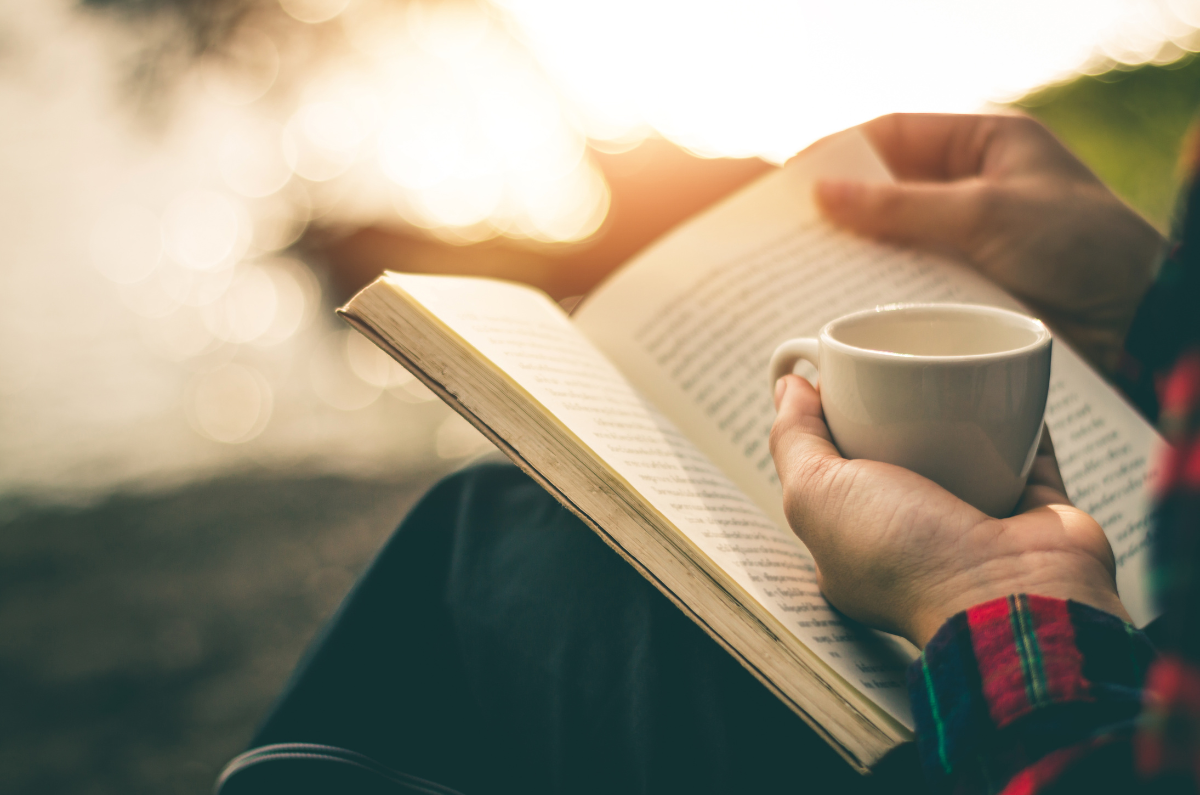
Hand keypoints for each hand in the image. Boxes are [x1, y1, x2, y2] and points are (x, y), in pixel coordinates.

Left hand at [769, 374, 1130, 647]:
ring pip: (964, 454)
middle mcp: (914, 541)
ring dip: (958, 412)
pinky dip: (1022, 420)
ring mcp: (976, 528)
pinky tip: (1008, 383)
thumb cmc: (906, 555)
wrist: (1012, 595)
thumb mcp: (817, 494)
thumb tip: (785, 385)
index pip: (834, 477)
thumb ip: (795, 440)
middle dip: (894, 413)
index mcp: (856, 547)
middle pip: (900, 460)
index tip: (837, 379)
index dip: (829, 427)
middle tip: (893, 362)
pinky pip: (1027, 454)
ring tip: (946, 363)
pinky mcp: (1033, 511)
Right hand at [816, 113, 1164, 374]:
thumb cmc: (1082, 246)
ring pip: (898, 242)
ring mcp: (972, 242)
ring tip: (806, 274)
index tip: (793, 179)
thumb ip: (900, 207)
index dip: (840, 151)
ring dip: (859, 257)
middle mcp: (975, 188)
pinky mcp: (972, 291)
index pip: (894, 135)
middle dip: (842, 210)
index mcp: (985, 145)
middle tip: (788, 235)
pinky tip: (850, 310)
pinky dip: (883, 294)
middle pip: (889, 190)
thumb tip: (824, 195)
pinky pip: (914, 285)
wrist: (1140, 324)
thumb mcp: (984, 212)